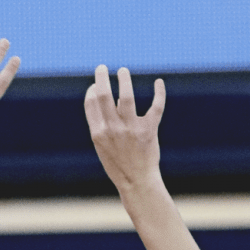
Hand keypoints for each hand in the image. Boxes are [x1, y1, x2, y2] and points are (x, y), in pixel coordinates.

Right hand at [84, 65, 165, 195]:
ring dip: (124, 80)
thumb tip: (115, 97)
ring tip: (123, 71)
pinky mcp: (149, 130)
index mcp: (98, 133)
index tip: (95, 85)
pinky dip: (159, 93)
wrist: (136, 181)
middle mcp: (113, 129)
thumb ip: (104, 123)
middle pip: (104, 96)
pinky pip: (156, 106)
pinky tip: (159, 82)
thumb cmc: (118, 163)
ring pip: (127, 97)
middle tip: (102, 68)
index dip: (92, 90)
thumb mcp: (103, 145)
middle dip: (101, 78)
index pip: (91, 103)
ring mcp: (131, 129)